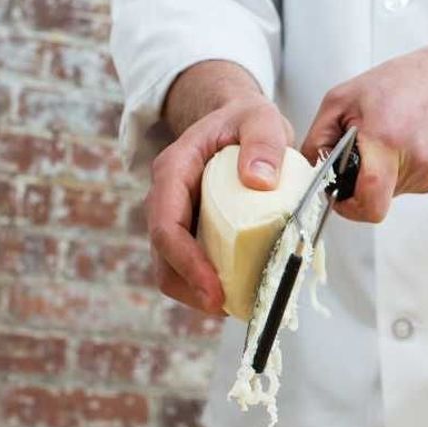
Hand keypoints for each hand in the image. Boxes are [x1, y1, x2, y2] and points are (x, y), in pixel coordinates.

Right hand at [146, 63, 293, 312]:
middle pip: (163, 256)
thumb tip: (259, 181)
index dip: (186, 262)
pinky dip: (211, 284)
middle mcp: (167, 198)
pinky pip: (193, 265)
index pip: (166, 225)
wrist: (238, 121)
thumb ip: (264, 143)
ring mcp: (179, 218)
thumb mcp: (261, 119)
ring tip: (236, 305)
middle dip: (190, 287)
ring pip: (173, 267)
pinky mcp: (194, 232)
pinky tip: (240, 293)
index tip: (213, 290)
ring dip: (198, 293)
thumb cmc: (247, 121)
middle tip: (226, 308)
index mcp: (174, 170)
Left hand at [301, 42, 427, 222]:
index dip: (349, 208)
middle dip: (360, 183)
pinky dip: (395, 169)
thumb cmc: (402, 81)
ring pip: (388, 193)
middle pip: (375, 200)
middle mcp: (413, 164)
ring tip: (386, 138)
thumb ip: (319, 138)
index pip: (369, 203)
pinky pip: (404, 184)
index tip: (339, 194)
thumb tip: (307, 170)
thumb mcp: (343, 98)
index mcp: (387, 142)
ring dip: (379, 173)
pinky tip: (402, 141)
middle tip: (360, 153)